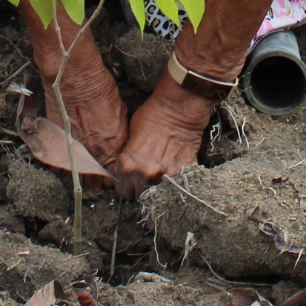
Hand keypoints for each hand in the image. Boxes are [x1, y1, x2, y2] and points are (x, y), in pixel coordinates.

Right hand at [33, 33, 128, 169]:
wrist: (74, 79)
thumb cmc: (99, 90)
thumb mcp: (120, 114)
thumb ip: (118, 137)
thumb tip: (116, 147)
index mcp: (114, 147)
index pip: (115, 177)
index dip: (113, 176)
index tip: (111, 173)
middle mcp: (95, 154)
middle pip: (96, 182)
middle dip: (97, 179)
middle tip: (96, 171)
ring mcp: (75, 152)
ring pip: (78, 176)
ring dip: (81, 173)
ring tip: (82, 166)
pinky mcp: (56, 146)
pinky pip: (61, 165)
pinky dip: (64, 164)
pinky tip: (68, 158)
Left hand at [112, 74, 213, 198]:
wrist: (177, 109)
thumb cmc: (151, 116)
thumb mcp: (130, 137)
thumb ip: (128, 158)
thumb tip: (127, 170)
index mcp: (128, 166)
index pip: (123, 191)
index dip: (126, 187)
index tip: (130, 183)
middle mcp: (145, 175)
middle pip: (140, 196)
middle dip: (141, 190)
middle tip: (145, 180)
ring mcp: (165, 176)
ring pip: (159, 193)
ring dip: (158, 187)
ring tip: (159, 175)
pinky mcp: (183, 172)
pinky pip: (176, 184)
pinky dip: (175, 180)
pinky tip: (173, 170)